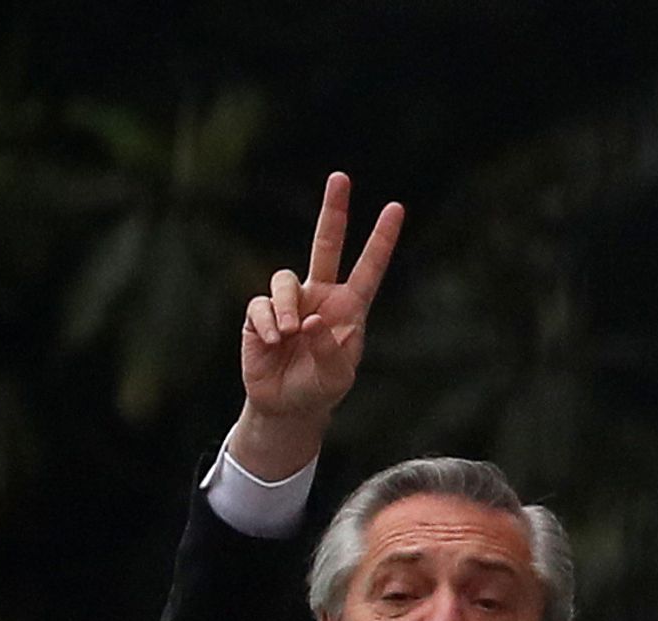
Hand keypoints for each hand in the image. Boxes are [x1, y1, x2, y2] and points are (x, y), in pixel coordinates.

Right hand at [231, 173, 403, 477]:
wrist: (287, 406)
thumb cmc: (321, 389)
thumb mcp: (336, 376)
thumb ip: (329, 348)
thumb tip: (312, 318)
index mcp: (349, 307)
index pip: (369, 267)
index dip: (382, 239)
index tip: (396, 208)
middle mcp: (321, 296)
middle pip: (326, 244)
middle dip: (334, 211)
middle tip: (341, 178)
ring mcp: (291, 302)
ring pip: (285, 279)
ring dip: (287, 306)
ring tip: (291, 334)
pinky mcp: (261, 315)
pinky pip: (261, 305)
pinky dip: (267, 323)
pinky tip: (274, 342)